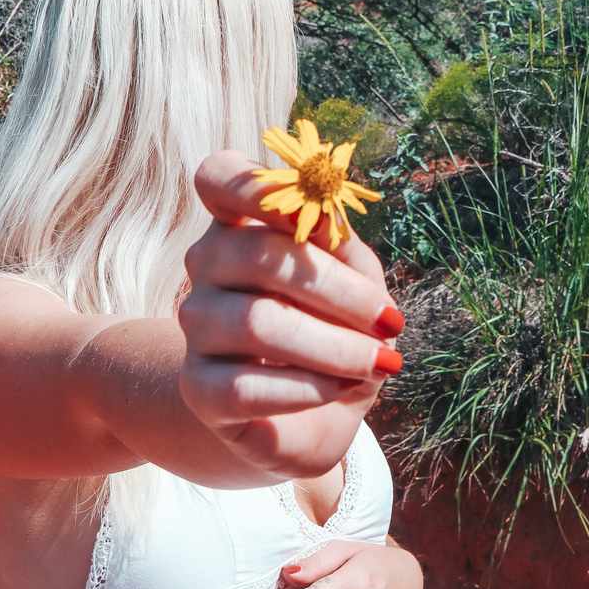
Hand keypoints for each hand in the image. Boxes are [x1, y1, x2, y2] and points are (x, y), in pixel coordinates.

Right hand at [178, 152, 404, 481]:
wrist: (317, 409)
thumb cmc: (336, 325)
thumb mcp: (353, 276)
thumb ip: (341, 244)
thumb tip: (330, 223)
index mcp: (240, 222)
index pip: (219, 179)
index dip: (255, 185)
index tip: (308, 207)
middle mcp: (206, 264)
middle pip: (260, 256)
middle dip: (339, 290)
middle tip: (391, 321)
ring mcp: (197, 325)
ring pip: (257, 323)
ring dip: (334, 347)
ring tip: (379, 362)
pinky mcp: (199, 388)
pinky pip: (246, 386)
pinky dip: (309, 389)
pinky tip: (342, 389)